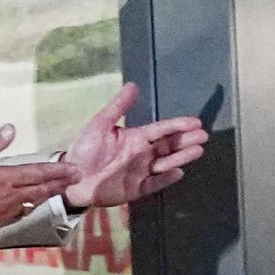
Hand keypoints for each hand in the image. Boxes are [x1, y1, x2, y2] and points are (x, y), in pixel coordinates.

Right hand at [0, 126, 78, 247]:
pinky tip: (33, 203)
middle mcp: (9, 198)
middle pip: (42, 189)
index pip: (38, 173)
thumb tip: (11, 129)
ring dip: (49, 195)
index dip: (58, 170)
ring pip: (34, 203)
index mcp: (3, 179)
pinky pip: (21, 213)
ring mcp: (5, 213)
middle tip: (78, 178)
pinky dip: (31, 206)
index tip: (74, 168)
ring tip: (61, 188)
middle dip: (61, 183)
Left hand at [59, 85, 209, 210]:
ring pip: (165, 163)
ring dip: (180, 157)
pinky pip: (155, 184)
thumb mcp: (99, 125)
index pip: (162, 130)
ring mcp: (141, 172)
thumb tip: (133, 85)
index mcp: (136, 137)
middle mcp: (142, 154)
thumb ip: (118, 107)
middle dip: (186, 141)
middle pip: (169, 146)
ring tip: (197, 151)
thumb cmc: (85, 150)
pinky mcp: (136, 189)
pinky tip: (178, 173)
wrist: (71, 178)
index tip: (196, 122)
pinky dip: (166, 179)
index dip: (178, 125)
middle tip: (203, 136)